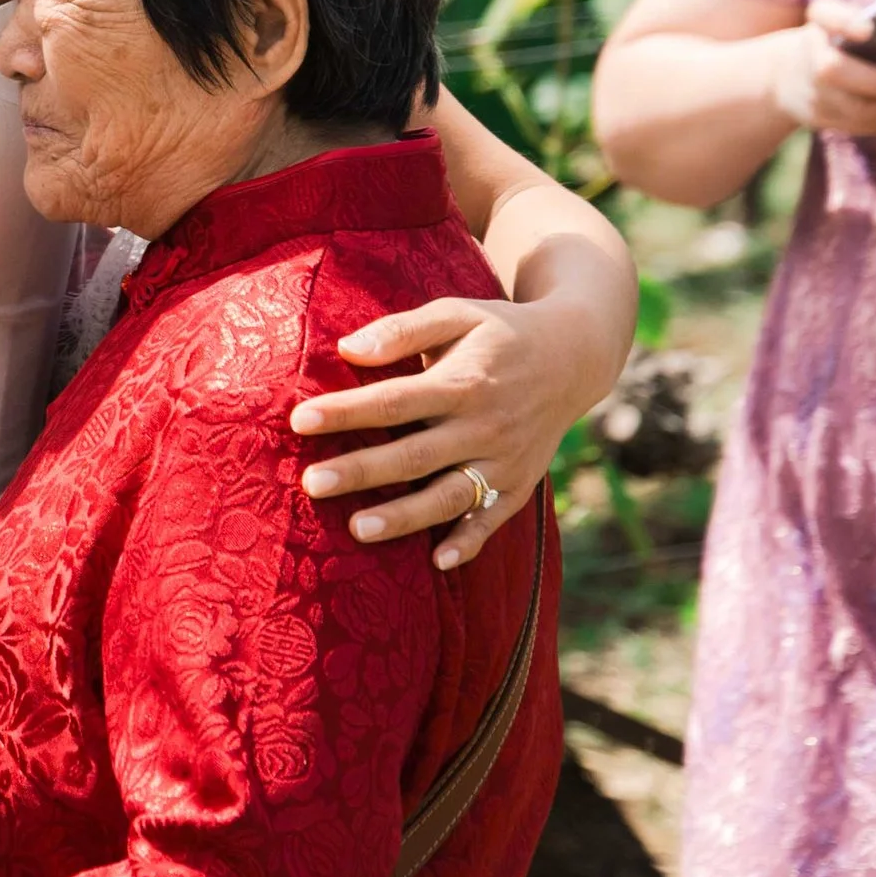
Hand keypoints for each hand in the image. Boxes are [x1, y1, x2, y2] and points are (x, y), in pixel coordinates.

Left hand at [295, 291, 587, 572]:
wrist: (575, 356)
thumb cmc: (500, 331)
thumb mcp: (456, 314)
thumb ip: (403, 331)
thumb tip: (348, 349)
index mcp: (464, 381)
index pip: (394, 401)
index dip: (347, 412)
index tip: (300, 420)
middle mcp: (484, 426)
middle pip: (413, 455)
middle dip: (361, 471)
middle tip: (311, 483)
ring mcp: (504, 461)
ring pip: (448, 496)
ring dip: (404, 516)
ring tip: (356, 530)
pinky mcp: (519, 485)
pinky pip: (492, 520)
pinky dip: (469, 543)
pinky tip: (438, 563)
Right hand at [769, 0, 875, 142]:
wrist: (788, 75)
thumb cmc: (843, 45)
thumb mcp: (858, 31)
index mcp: (821, 24)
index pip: (824, 14)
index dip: (844, 21)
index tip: (868, 29)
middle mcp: (810, 56)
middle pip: (832, 70)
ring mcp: (813, 91)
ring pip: (853, 109)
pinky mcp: (821, 119)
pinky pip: (860, 127)